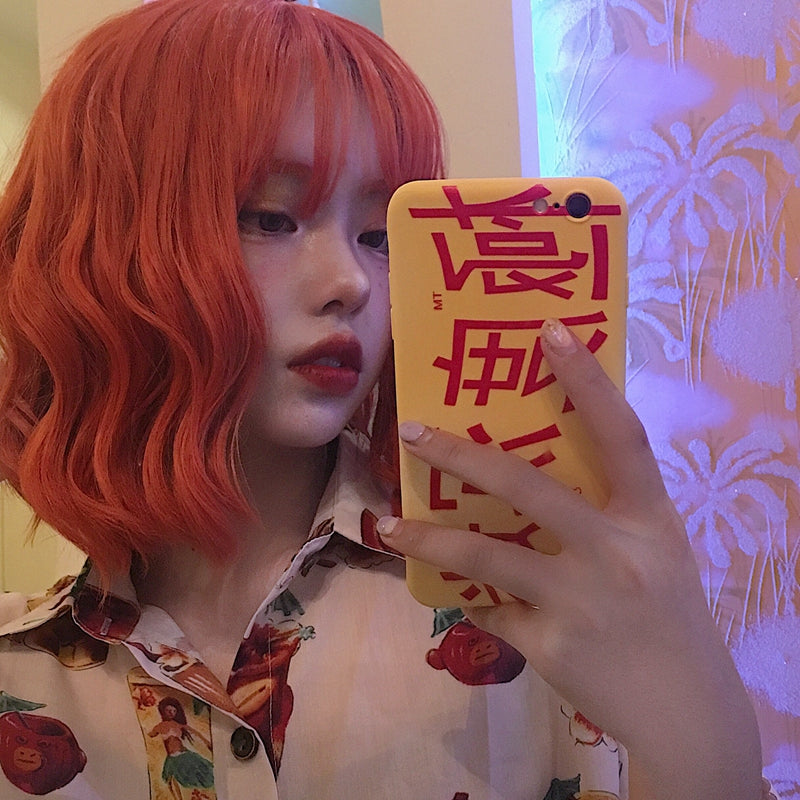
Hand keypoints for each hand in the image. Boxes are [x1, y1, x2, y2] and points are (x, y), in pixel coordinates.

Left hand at [378, 319, 760, 799]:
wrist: (688, 710)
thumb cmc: (670, 614)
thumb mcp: (655, 549)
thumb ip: (606, 512)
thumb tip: (530, 475)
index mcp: (648, 516)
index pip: (621, 433)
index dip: (588, 380)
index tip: (550, 330)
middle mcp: (614, 550)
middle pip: (527, 485)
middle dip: (462, 454)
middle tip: (411, 431)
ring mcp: (579, 599)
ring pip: (485, 554)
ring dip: (427, 537)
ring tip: (382, 523)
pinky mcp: (550, 644)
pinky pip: (491, 610)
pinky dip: (471, 599)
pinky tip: (458, 596)